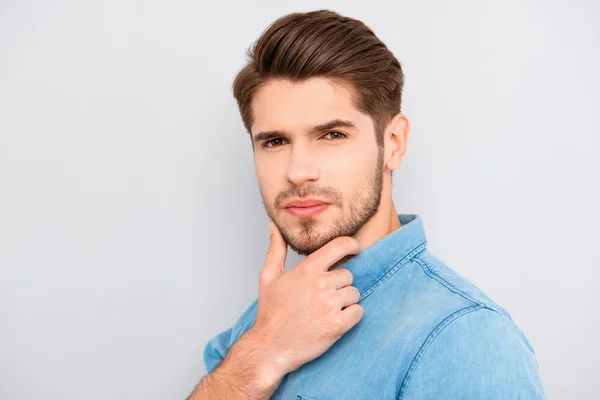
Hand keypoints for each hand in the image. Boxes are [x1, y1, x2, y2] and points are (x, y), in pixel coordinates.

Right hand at [249, 220, 364, 375]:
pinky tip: (334, 321)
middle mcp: (321, 284)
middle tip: (322, 297)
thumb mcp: (268, 275)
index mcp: (307, 269)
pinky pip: (358, 312)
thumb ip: (276, 248)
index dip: (351, 244)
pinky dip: (351, 316)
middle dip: (339, 285)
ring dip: (345, 301)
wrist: (271, 347)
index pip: (339, 246)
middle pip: (348, 275)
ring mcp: (330, 305)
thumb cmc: (271, 312)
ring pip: (354, 294)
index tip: (355, 247)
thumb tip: (274, 226)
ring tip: (326, 310)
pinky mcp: (338, 325)